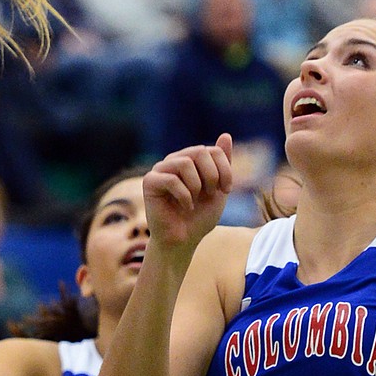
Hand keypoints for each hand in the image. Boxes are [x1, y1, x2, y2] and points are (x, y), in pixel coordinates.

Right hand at [143, 137, 232, 253]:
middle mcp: (174, 160)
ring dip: (197, 186)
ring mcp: (160, 170)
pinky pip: (171, 179)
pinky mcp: (149, 182)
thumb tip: (225, 134)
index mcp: (191, 160)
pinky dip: (184, 196)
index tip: (227, 190)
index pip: (212, 150)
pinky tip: (185, 207)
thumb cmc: (199, 218)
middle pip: (199, 151)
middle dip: (212, 175)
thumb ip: (222, 164)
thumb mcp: (218, 190)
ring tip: (195, 201)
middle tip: (210, 194)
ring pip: (184, 163)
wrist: (183, 241)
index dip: (225, 169)